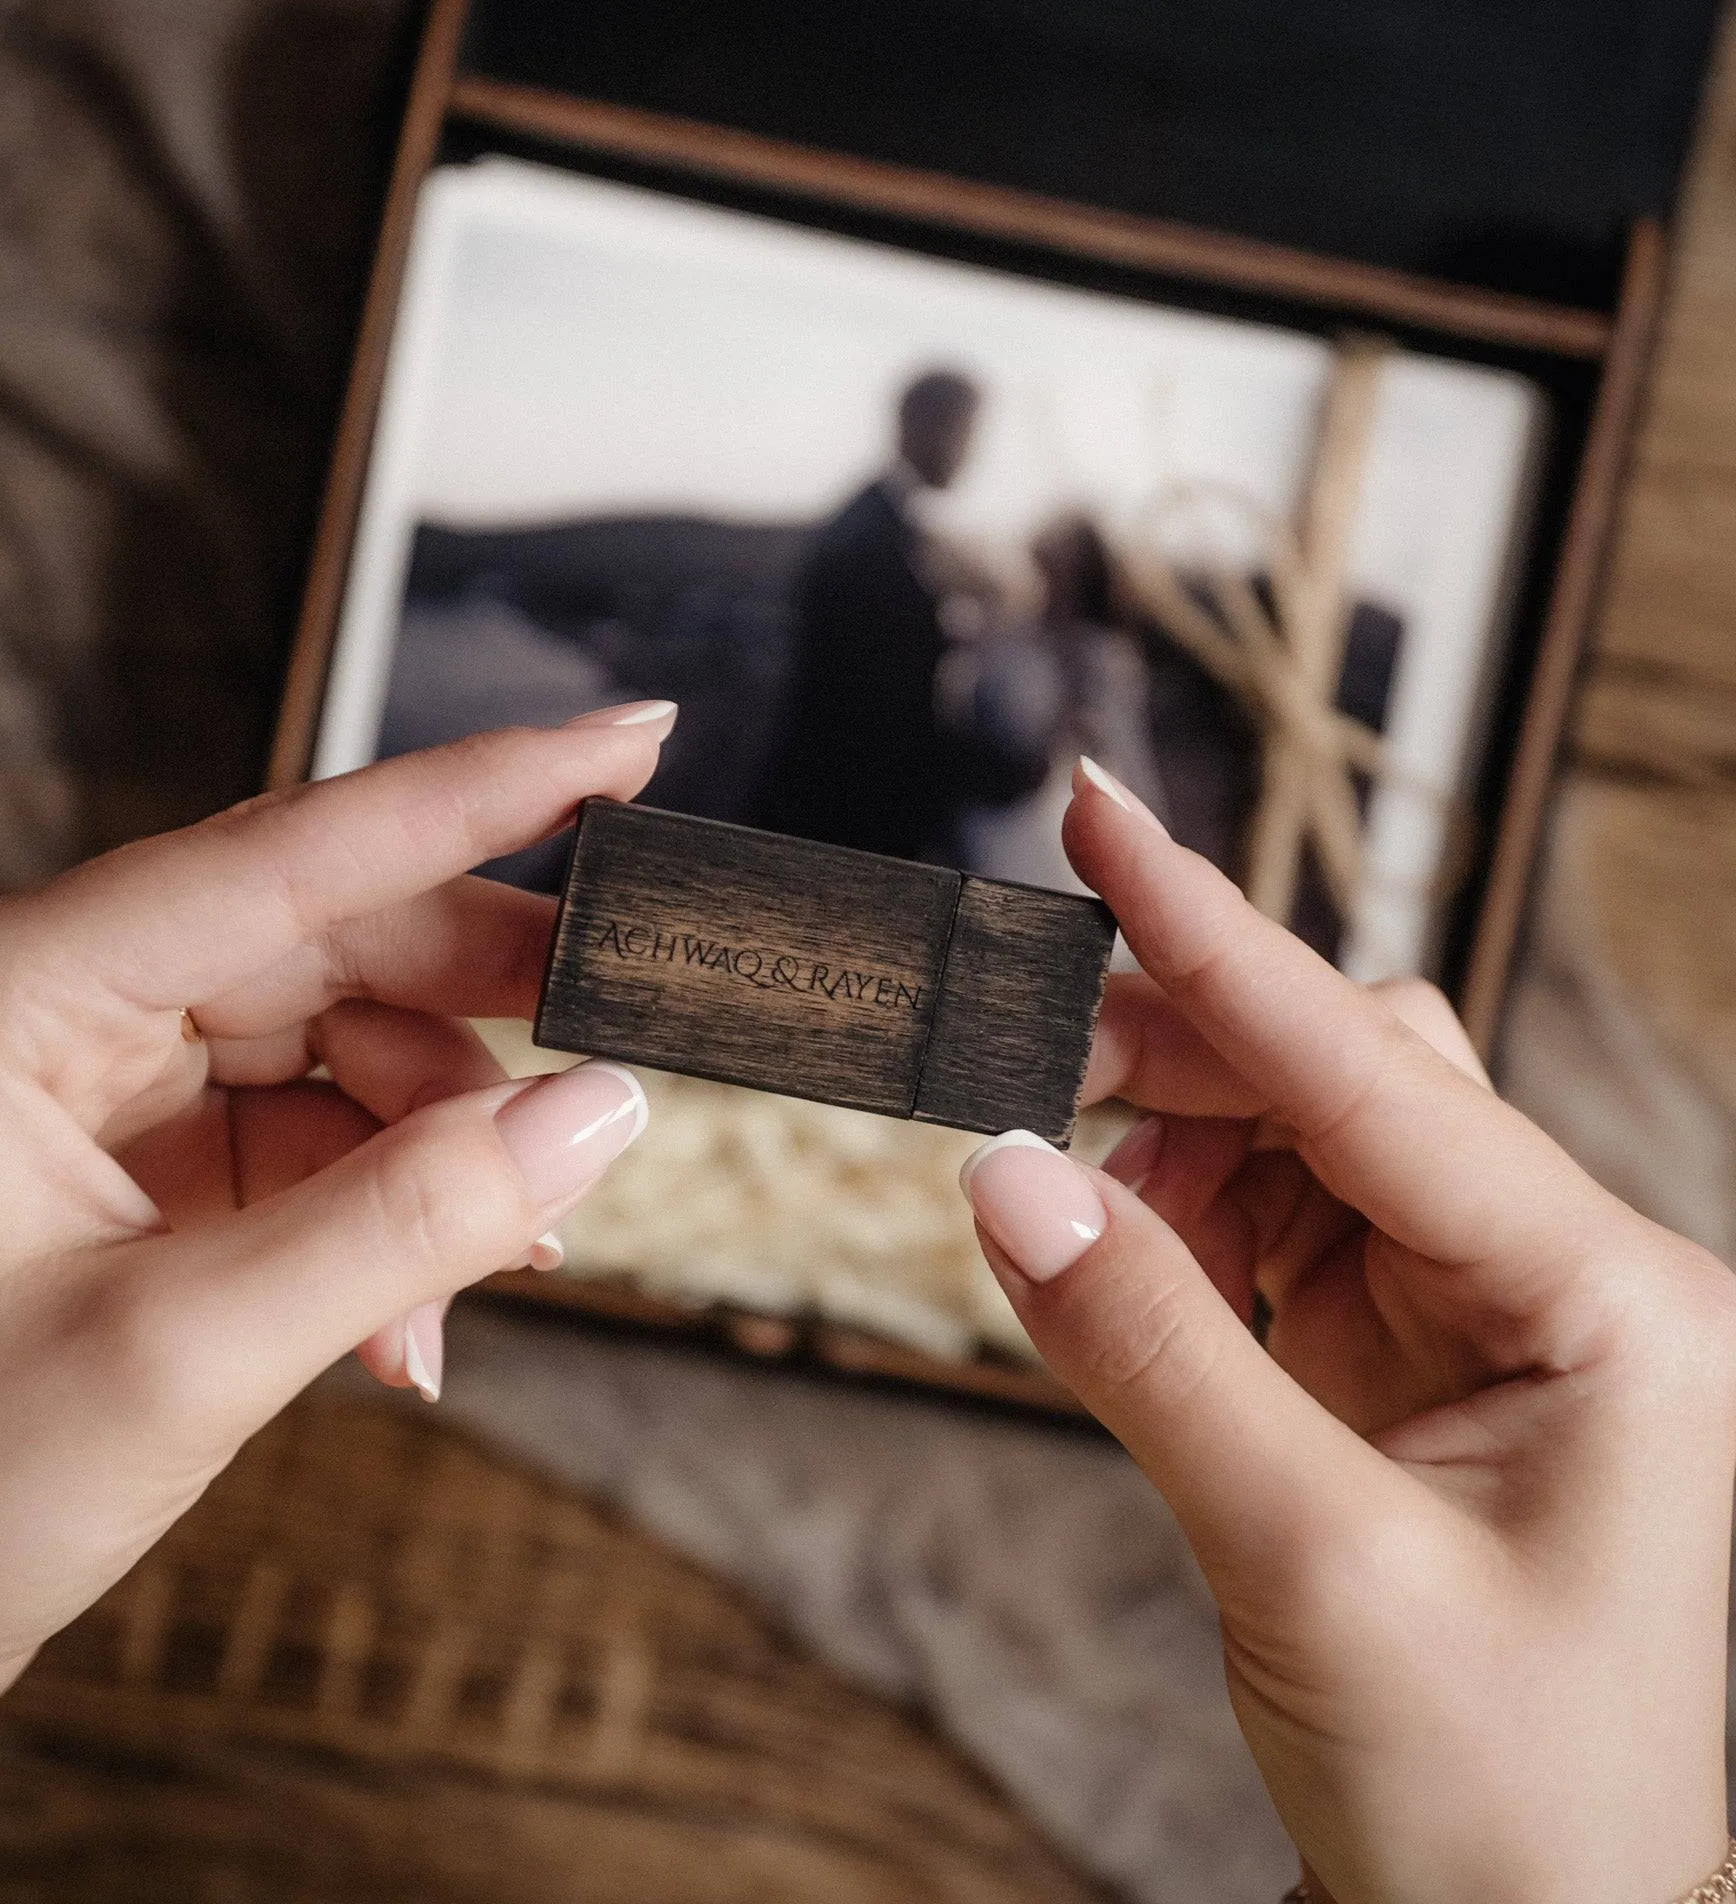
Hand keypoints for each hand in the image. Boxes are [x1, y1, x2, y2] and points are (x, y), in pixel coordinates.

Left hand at [0, 711, 672, 1903]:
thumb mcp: (186, 1360)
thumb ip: (410, 1219)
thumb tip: (599, 1112)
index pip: (284, 853)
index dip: (477, 795)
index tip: (624, 744)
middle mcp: (34, 997)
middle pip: (322, 937)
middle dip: (479, 1007)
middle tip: (626, 1032)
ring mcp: (76, 1072)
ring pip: (331, 1036)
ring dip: (434, 1144)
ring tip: (500, 1255)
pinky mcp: (118, 1148)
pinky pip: (302, 1128)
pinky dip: (381, 1202)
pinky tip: (409, 1311)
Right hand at [961, 760, 1735, 1903]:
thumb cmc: (1502, 1803)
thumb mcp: (1305, 1563)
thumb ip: (1147, 1349)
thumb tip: (1001, 1174)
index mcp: (1614, 1308)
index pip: (1378, 1074)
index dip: (1215, 936)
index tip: (1095, 812)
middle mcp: (1568, 1283)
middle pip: (1349, 1076)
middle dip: (1180, 1048)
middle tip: (1023, 1046)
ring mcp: (1492, 1319)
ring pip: (1309, 1141)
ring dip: (1173, 1146)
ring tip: (1076, 1206)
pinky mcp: (1420, 1362)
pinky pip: (1285, 1232)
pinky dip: (1187, 1226)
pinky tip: (1131, 1264)